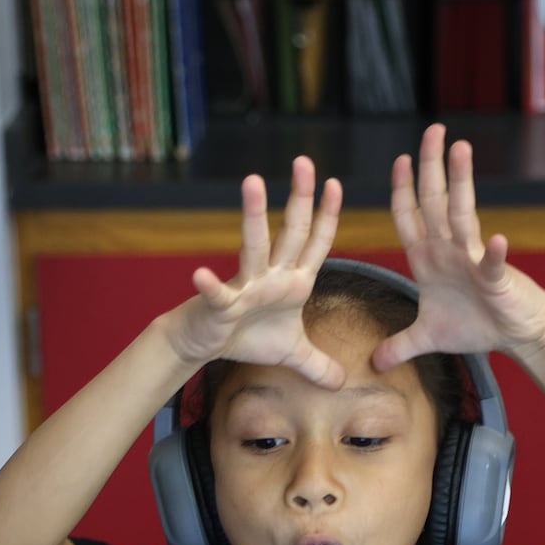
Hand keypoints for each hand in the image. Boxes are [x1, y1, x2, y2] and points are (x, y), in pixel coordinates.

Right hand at [169, 156, 345, 389]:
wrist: (204, 343)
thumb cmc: (248, 338)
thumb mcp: (293, 354)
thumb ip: (319, 364)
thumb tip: (343, 382)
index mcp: (294, 281)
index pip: (316, 242)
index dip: (328, 215)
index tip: (337, 183)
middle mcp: (272, 275)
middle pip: (291, 231)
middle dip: (300, 197)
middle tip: (305, 161)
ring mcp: (246, 286)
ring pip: (254, 246)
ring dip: (254, 215)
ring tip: (253, 182)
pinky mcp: (221, 304)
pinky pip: (218, 294)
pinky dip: (210, 285)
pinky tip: (201, 275)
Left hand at [374, 125, 544, 371]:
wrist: (516, 335)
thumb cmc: (475, 326)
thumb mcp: (427, 337)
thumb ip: (399, 345)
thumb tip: (372, 363)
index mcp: (428, 258)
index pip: (410, 216)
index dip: (402, 190)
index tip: (398, 160)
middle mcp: (449, 250)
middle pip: (436, 201)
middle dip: (432, 165)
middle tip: (432, 130)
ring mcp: (473, 260)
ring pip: (463, 216)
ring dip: (460, 183)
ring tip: (461, 150)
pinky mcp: (496, 279)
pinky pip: (493, 264)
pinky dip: (495, 254)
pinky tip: (497, 240)